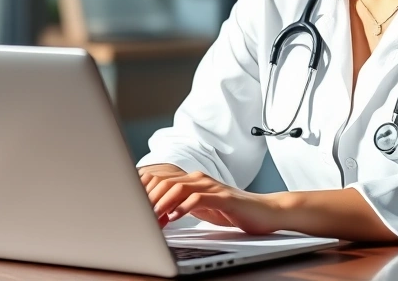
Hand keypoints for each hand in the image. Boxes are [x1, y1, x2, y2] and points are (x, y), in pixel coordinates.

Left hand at [141, 169, 283, 234]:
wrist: (264, 212)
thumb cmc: (232, 211)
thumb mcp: (200, 207)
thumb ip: (181, 205)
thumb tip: (155, 212)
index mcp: (192, 180)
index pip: (160, 178)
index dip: (144, 191)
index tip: (133, 208)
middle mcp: (200, 179)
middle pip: (165, 181)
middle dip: (149, 199)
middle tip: (140, 217)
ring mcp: (212, 187)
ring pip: (179, 188)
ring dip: (163, 204)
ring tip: (155, 218)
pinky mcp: (224, 198)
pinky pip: (199, 199)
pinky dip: (184, 208)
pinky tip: (175, 218)